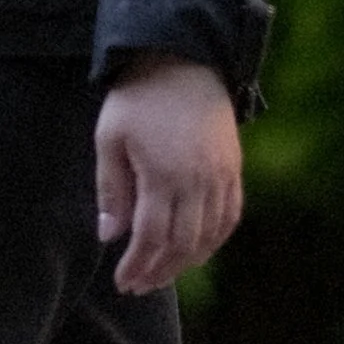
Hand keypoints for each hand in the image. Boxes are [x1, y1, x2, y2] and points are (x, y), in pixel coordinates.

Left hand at [94, 57, 241, 293]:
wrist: (184, 57)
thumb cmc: (139, 96)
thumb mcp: (110, 138)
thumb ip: (111, 190)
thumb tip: (110, 237)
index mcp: (164, 175)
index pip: (152, 238)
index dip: (138, 266)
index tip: (123, 282)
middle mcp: (199, 181)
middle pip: (183, 245)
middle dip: (160, 271)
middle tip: (139, 285)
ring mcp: (222, 176)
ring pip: (210, 236)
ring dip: (186, 262)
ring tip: (163, 273)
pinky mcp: (234, 168)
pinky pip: (230, 216)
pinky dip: (214, 240)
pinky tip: (196, 249)